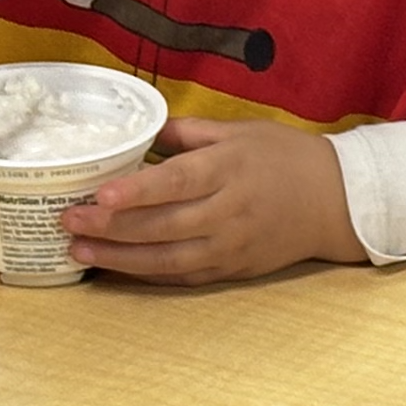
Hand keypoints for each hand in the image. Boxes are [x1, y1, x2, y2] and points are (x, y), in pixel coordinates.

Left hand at [62, 115, 368, 280]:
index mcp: (228, 169)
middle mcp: (228, 211)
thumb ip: (189, 133)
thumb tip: (141, 131)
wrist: (337, 201)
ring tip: (79, 251)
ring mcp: (230, 245)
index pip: (176, 182)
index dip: (137, 191)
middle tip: (67, 221)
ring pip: (167, 258)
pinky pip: (182, 275)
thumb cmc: (285, 158)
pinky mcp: (233, 268)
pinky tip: (116, 267)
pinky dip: (147, 273)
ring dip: (120, 257)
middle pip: (162, 225)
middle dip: (111, 226)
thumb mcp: (241, 131)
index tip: (100, 194)